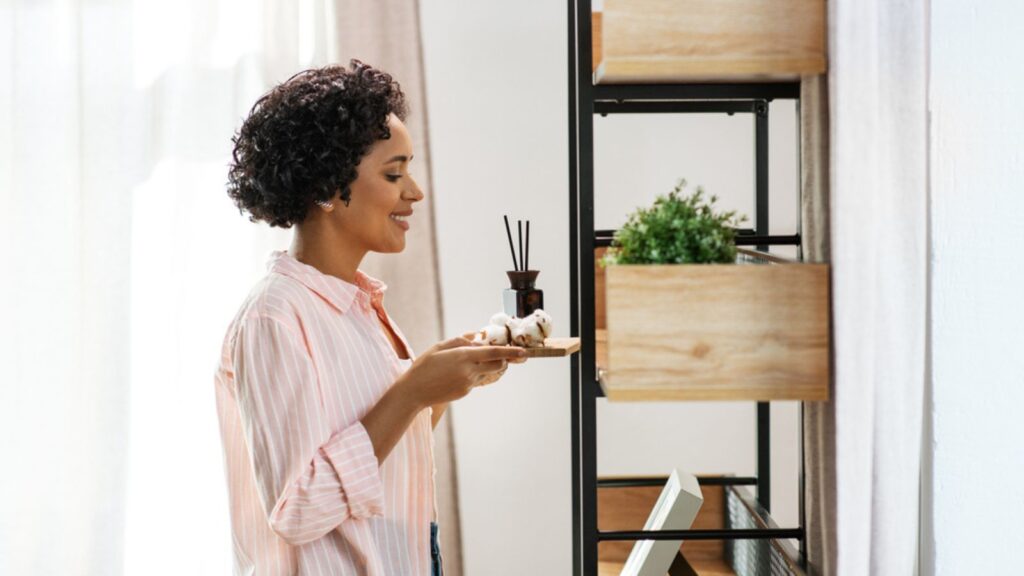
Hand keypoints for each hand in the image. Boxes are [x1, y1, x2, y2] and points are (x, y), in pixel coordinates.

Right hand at [398, 336, 526, 407]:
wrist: (413, 392)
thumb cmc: (424, 366)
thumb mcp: (439, 347)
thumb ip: (460, 340)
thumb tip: (476, 338)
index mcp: (463, 356)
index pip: (494, 353)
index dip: (511, 352)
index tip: (524, 352)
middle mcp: (469, 371)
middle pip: (498, 365)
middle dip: (502, 360)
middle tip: (498, 355)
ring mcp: (468, 384)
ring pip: (487, 373)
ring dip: (486, 367)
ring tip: (467, 363)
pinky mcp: (465, 392)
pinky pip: (476, 381)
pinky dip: (473, 375)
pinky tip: (455, 374)